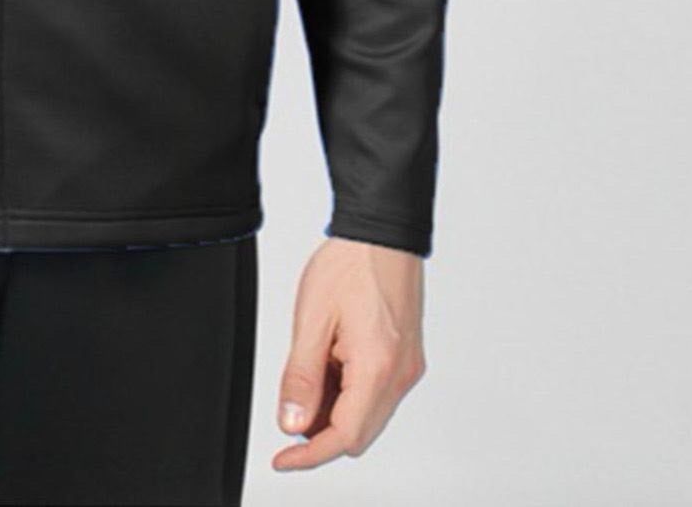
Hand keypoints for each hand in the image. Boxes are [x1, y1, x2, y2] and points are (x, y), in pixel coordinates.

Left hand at [272, 235, 426, 470]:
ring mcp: (408, 367)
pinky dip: (351, 393)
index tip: (283, 460)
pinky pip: (378, 393)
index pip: (345, 436)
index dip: (310, 455)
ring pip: (369, 415)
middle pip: (360, 432)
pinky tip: (330, 365)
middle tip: (290, 410)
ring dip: (336, 410)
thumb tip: (292, 424)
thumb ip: (302, 377)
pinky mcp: (408, 358)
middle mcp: (401, 375)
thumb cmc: (351, 265)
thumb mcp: (312, 319)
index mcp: (378, 367)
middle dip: (321, 432)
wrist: (383, 233)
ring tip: (310, 371)